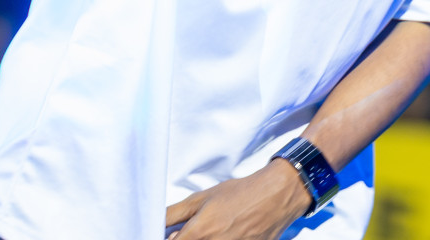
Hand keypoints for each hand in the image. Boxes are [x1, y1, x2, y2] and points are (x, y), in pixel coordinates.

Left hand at [165, 159, 313, 239]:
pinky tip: (226, 235)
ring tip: (210, 232)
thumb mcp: (201, 198)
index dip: (168, 239)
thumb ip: (174, 213)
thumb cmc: (240, 194)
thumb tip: (155, 222)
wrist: (274, 197)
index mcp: (199, 232)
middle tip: (190, 232)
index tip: (171, 235)